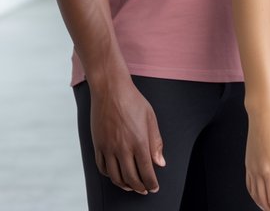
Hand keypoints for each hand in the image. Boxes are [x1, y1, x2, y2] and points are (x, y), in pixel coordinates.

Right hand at [89, 76, 164, 193]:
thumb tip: (160, 163)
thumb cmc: (134, 102)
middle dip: (139, 187)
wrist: (110, 90)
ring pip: (115, 176)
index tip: (154, 188)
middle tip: (144, 190)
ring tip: (131, 187)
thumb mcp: (151, 119)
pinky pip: (102, 167)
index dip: (151, 183)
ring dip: (124, 185)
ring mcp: (108, 148)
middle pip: (131, 177)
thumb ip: (156, 142)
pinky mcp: (97, 145)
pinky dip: (109, 175)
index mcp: (139, 141)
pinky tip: (116, 175)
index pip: (146, 171)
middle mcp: (122, 148)